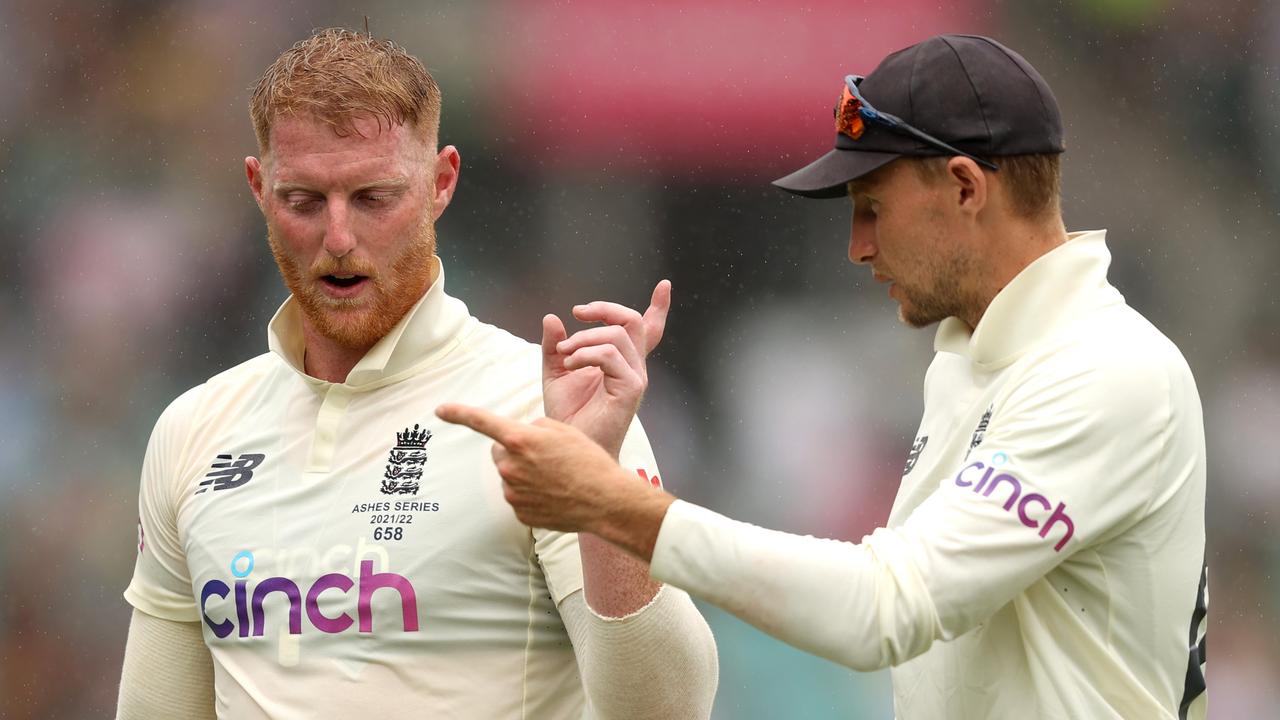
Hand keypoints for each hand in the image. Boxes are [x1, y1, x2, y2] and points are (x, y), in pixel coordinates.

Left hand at [435, 404, 631, 532]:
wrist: (605, 501)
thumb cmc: (588, 461)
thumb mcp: (564, 430)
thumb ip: (534, 428)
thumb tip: (522, 437)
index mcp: (520, 440)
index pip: (482, 422)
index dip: (458, 413)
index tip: (440, 410)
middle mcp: (510, 466)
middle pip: (500, 451)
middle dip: (516, 450)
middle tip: (546, 456)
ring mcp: (513, 492)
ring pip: (510, 475)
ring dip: (526, 473)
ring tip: (556, 478)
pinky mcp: (520, 513)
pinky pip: (519, 496)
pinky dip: (532, 494)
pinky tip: (554, 494)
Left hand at [541, 280, 671, 456]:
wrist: (567, 446)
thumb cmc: (567, 415)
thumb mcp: (556, 371)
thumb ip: (556, 346)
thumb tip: (553, 318)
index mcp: (620, 362)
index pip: (647, 331)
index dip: (658, 308)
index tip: (664, 286)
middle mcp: (633, 368)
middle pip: (633, 321)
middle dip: (605, 308)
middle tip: (577, 312)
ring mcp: (635, 378)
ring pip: (618, 335)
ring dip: (584, 337)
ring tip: (564, 354)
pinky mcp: (630, 389)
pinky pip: (610, 355)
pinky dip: (585, 354)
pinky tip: (569, 365)